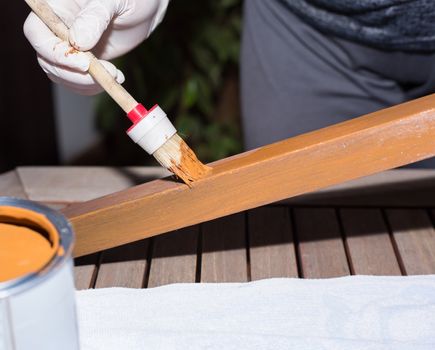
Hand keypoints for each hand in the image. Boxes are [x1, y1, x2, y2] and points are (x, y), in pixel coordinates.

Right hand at [23, 0, 168, 94]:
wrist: (144, 8)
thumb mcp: (113, 1)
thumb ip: (94, 18)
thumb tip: (77, 42)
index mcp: (56, 8)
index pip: (36, 34)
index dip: (54, 52)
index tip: (84, 63)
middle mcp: (57, 29)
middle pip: (47, 60)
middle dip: (74, 74)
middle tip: (105, 75)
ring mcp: (70, 47)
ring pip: (61, 75)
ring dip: (85, 84)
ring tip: (114, 76)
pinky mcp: (84, 62)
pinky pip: (78, 81)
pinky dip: (93, 87)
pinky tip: (115, 78)